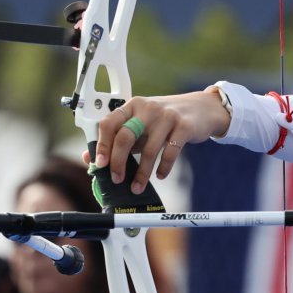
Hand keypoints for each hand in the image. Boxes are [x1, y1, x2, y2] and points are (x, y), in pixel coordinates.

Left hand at [90, 89, 230, 192]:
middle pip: (125, 137)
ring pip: (149, 149)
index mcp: (132, 106)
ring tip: (137, 186)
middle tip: (117, 179)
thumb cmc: (166, 118)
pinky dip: (164, 168)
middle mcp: (148, 109)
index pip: (109, 123)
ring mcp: (167, 117)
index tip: (100, 163)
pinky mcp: (184, 127)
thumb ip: (118, 138)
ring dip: (142, 173)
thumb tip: (90, 158)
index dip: (101, 145)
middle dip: (118, 162)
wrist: (202, 108)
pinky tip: (160, 175)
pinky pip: (170, 152)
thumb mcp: (141, 123)